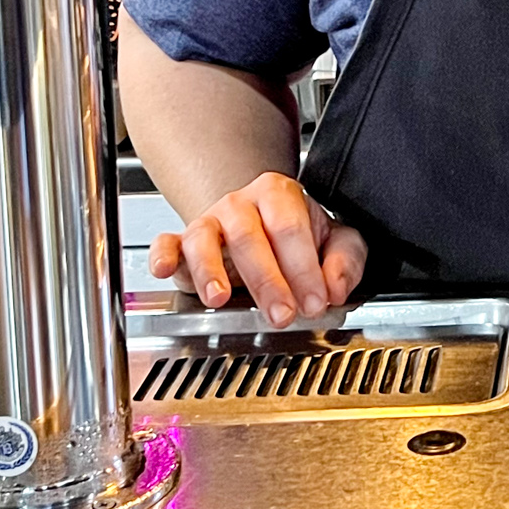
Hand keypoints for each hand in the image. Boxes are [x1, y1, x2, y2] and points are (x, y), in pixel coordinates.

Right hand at [148, 172, 366, 324]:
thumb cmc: (295, 237)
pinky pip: (165, 243)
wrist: (255, 224)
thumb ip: (345, 260)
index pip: (291, 228)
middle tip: (283, 314)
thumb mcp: (334, 241)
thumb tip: (336, 286)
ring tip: (220, 298)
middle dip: (267, 280)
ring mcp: (208, 222)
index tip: (315, 301)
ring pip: (204, 239)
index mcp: (279, 195)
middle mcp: (240, 205)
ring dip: (210, 271)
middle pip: (249, 237)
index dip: (304, 267)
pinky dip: (162, 256)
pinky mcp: (181, 244)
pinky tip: (165, 269)